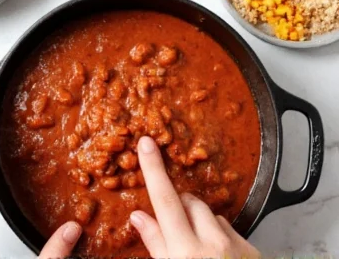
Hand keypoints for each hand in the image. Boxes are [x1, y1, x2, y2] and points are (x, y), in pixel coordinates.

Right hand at [130, 136, 260, 258]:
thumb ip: (155, 245)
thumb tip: (139, 217)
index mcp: (184, 251)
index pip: (164, 199)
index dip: (154, 169)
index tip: (147, 143)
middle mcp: (211, 242)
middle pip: (188, 201)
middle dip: (177, 206)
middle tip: (170, 226)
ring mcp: (234, 245)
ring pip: (210, 214)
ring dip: (198, 221)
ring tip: (194, 245)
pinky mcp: (252, 250)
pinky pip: (229, 229)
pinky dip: (218, 235)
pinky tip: (215, 255)